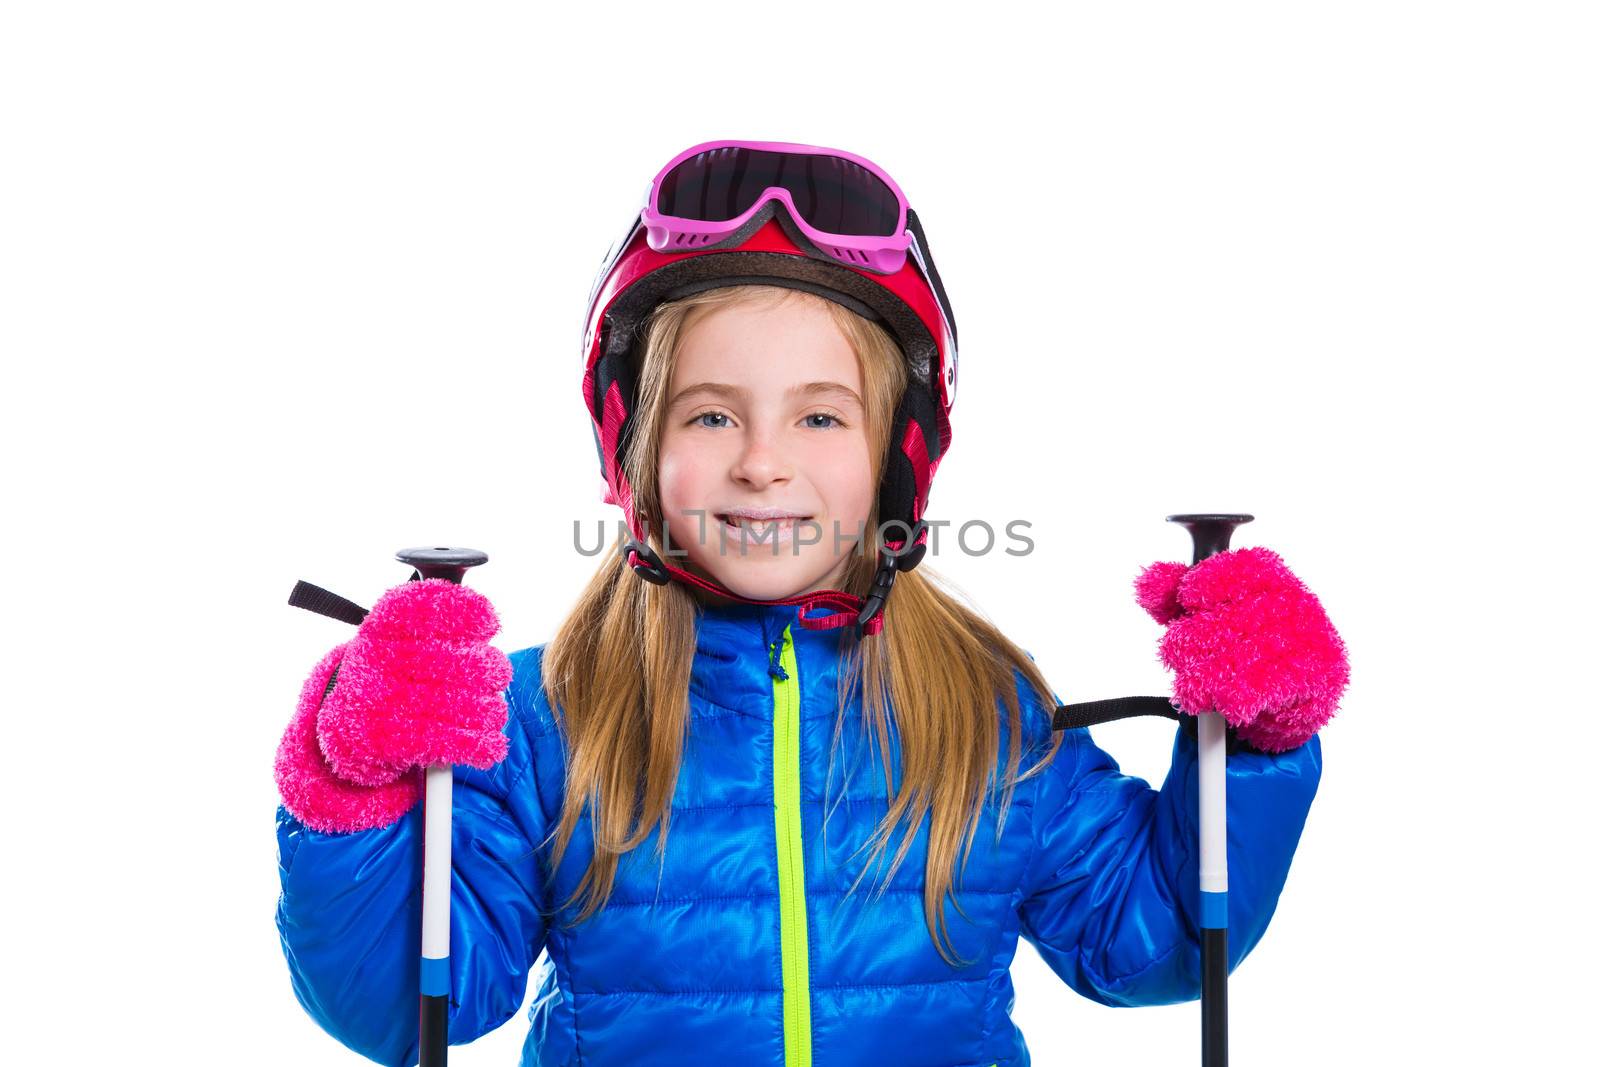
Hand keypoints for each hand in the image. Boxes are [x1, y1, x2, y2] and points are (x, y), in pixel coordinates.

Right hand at [273, 579, 513, 832]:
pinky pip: (448, 741)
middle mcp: (376, 657)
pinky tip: (490, 746)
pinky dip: (479, 745)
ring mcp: (379, 699)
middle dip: (491, 671)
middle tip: (498, 676)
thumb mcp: (404, 638)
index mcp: (382, 625)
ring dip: (491, 712)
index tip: (489, 624)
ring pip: (463, 705)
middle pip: (460, 662)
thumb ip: (441, 623)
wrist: (344, 729)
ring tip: (492, 713)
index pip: (430, 607)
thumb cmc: (394, 675)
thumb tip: (488, 619)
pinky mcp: (386, 739)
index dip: (469, 613)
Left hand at [1134, 547, 1347, 752]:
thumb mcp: (1204, 616)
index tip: (1188, 599)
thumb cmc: (1245, 649)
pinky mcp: (1317, 678)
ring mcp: (1311, 640)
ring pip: (1245, 654)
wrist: (1292, 702)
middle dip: (1193, 639)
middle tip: (1178, 655)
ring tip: (1191, 690)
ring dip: (1206, 676)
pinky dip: (1236, 698)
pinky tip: (1223, 704)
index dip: (1210, 581)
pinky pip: (1266, 687)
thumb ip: (1173, 596)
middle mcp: (1298, 604)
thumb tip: (1146, 582)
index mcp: (1274, 580)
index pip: (1245, 568)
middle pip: (1235, 614)